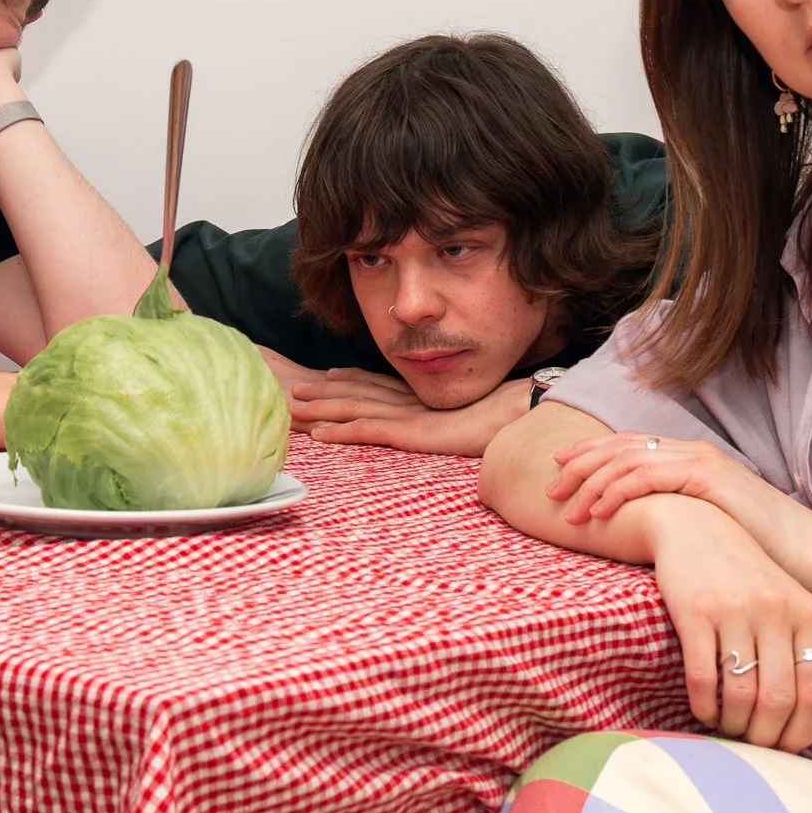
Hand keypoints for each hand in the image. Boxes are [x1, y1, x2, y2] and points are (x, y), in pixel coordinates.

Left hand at [290, 366, 528, 456]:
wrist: (519, 415)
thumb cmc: (502, 417)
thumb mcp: (469, 413)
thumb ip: (451, 415)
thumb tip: (451, 423)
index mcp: (421, 395)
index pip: (377, 383)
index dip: (348, 379)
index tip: (325, 376)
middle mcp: (409, 400)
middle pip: (357, 392)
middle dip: (322, 391)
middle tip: (291, 389)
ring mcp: (408, 415)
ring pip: (354, 408)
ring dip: (321, 410)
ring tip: (293, 409)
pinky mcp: (411, 433)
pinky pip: (369, 431)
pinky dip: (340, 431)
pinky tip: (318, 435)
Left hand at [550, 429, 794, 553]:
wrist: (804, 554)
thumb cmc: (756, 550)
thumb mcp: (706, 526)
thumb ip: (676, 517)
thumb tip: (644, 530)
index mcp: (689, 458)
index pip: (628, 445)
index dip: (590, 453)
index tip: (558, 468)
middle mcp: (691, 451)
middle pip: (619, 446)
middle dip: (579, 464)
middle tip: (548, 486)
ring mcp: (699, 460)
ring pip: (627, 459)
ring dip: (589, 482)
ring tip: (563, 506)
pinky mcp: (706, 476)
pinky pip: (647, 477)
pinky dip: (616, 492)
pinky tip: (596, 512)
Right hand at [636, 495, 811, 752]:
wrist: (693, 525)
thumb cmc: (744, 575)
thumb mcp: (785, 611)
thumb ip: (808, 665)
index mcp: (806, 612)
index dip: (804, 732)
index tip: (787, 748)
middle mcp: (775, 610)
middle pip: (779, 699)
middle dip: (766, 737)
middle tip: (753, 744)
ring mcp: (734, 609)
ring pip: (741, 694)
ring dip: (733, 724)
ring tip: (727, 726)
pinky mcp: (694, 611)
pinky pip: (702, 677)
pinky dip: (704, 706)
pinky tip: (704, 710)